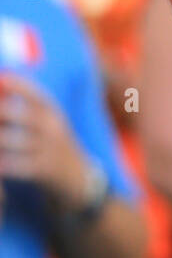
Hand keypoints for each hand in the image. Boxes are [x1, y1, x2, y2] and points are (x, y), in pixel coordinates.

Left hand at [0, 73, 92, 210]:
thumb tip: (0, 85)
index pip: (36, 95)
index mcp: (53, 112)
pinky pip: (17, 164)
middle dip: (0, 114)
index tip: (1, 79)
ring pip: (13, 141)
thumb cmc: (52, 144)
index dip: (18, 85)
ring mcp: (51, 149)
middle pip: (21, 115)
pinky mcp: (45, 170)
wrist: (77, 177)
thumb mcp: (46, 122)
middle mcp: (54, 128)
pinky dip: (3, 164)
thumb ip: (22, 109)